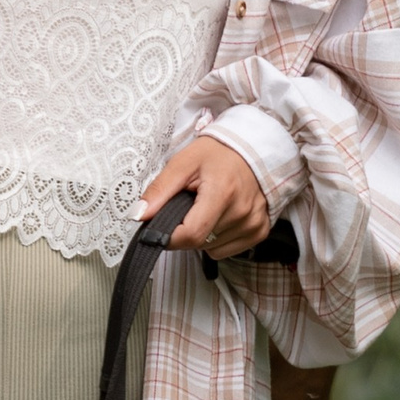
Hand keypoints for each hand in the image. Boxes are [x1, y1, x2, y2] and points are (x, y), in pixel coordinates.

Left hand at [140, 136, 271, 259]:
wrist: (250, 149)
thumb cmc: (217, 154)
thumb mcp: (182, 163)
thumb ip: (159, 190)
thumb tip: (138, 215)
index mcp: (222, 193)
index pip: (191, 234)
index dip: (170, 236)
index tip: (162, 226)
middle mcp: (242, 212)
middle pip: (199, 242)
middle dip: (185, 229)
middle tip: (189, 205)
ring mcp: (253, 223)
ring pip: (212, 248)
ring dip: (203, 234)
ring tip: (208, 207)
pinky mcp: (261, 231)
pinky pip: (227, 250)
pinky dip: (218, 238)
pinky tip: (221, 216)